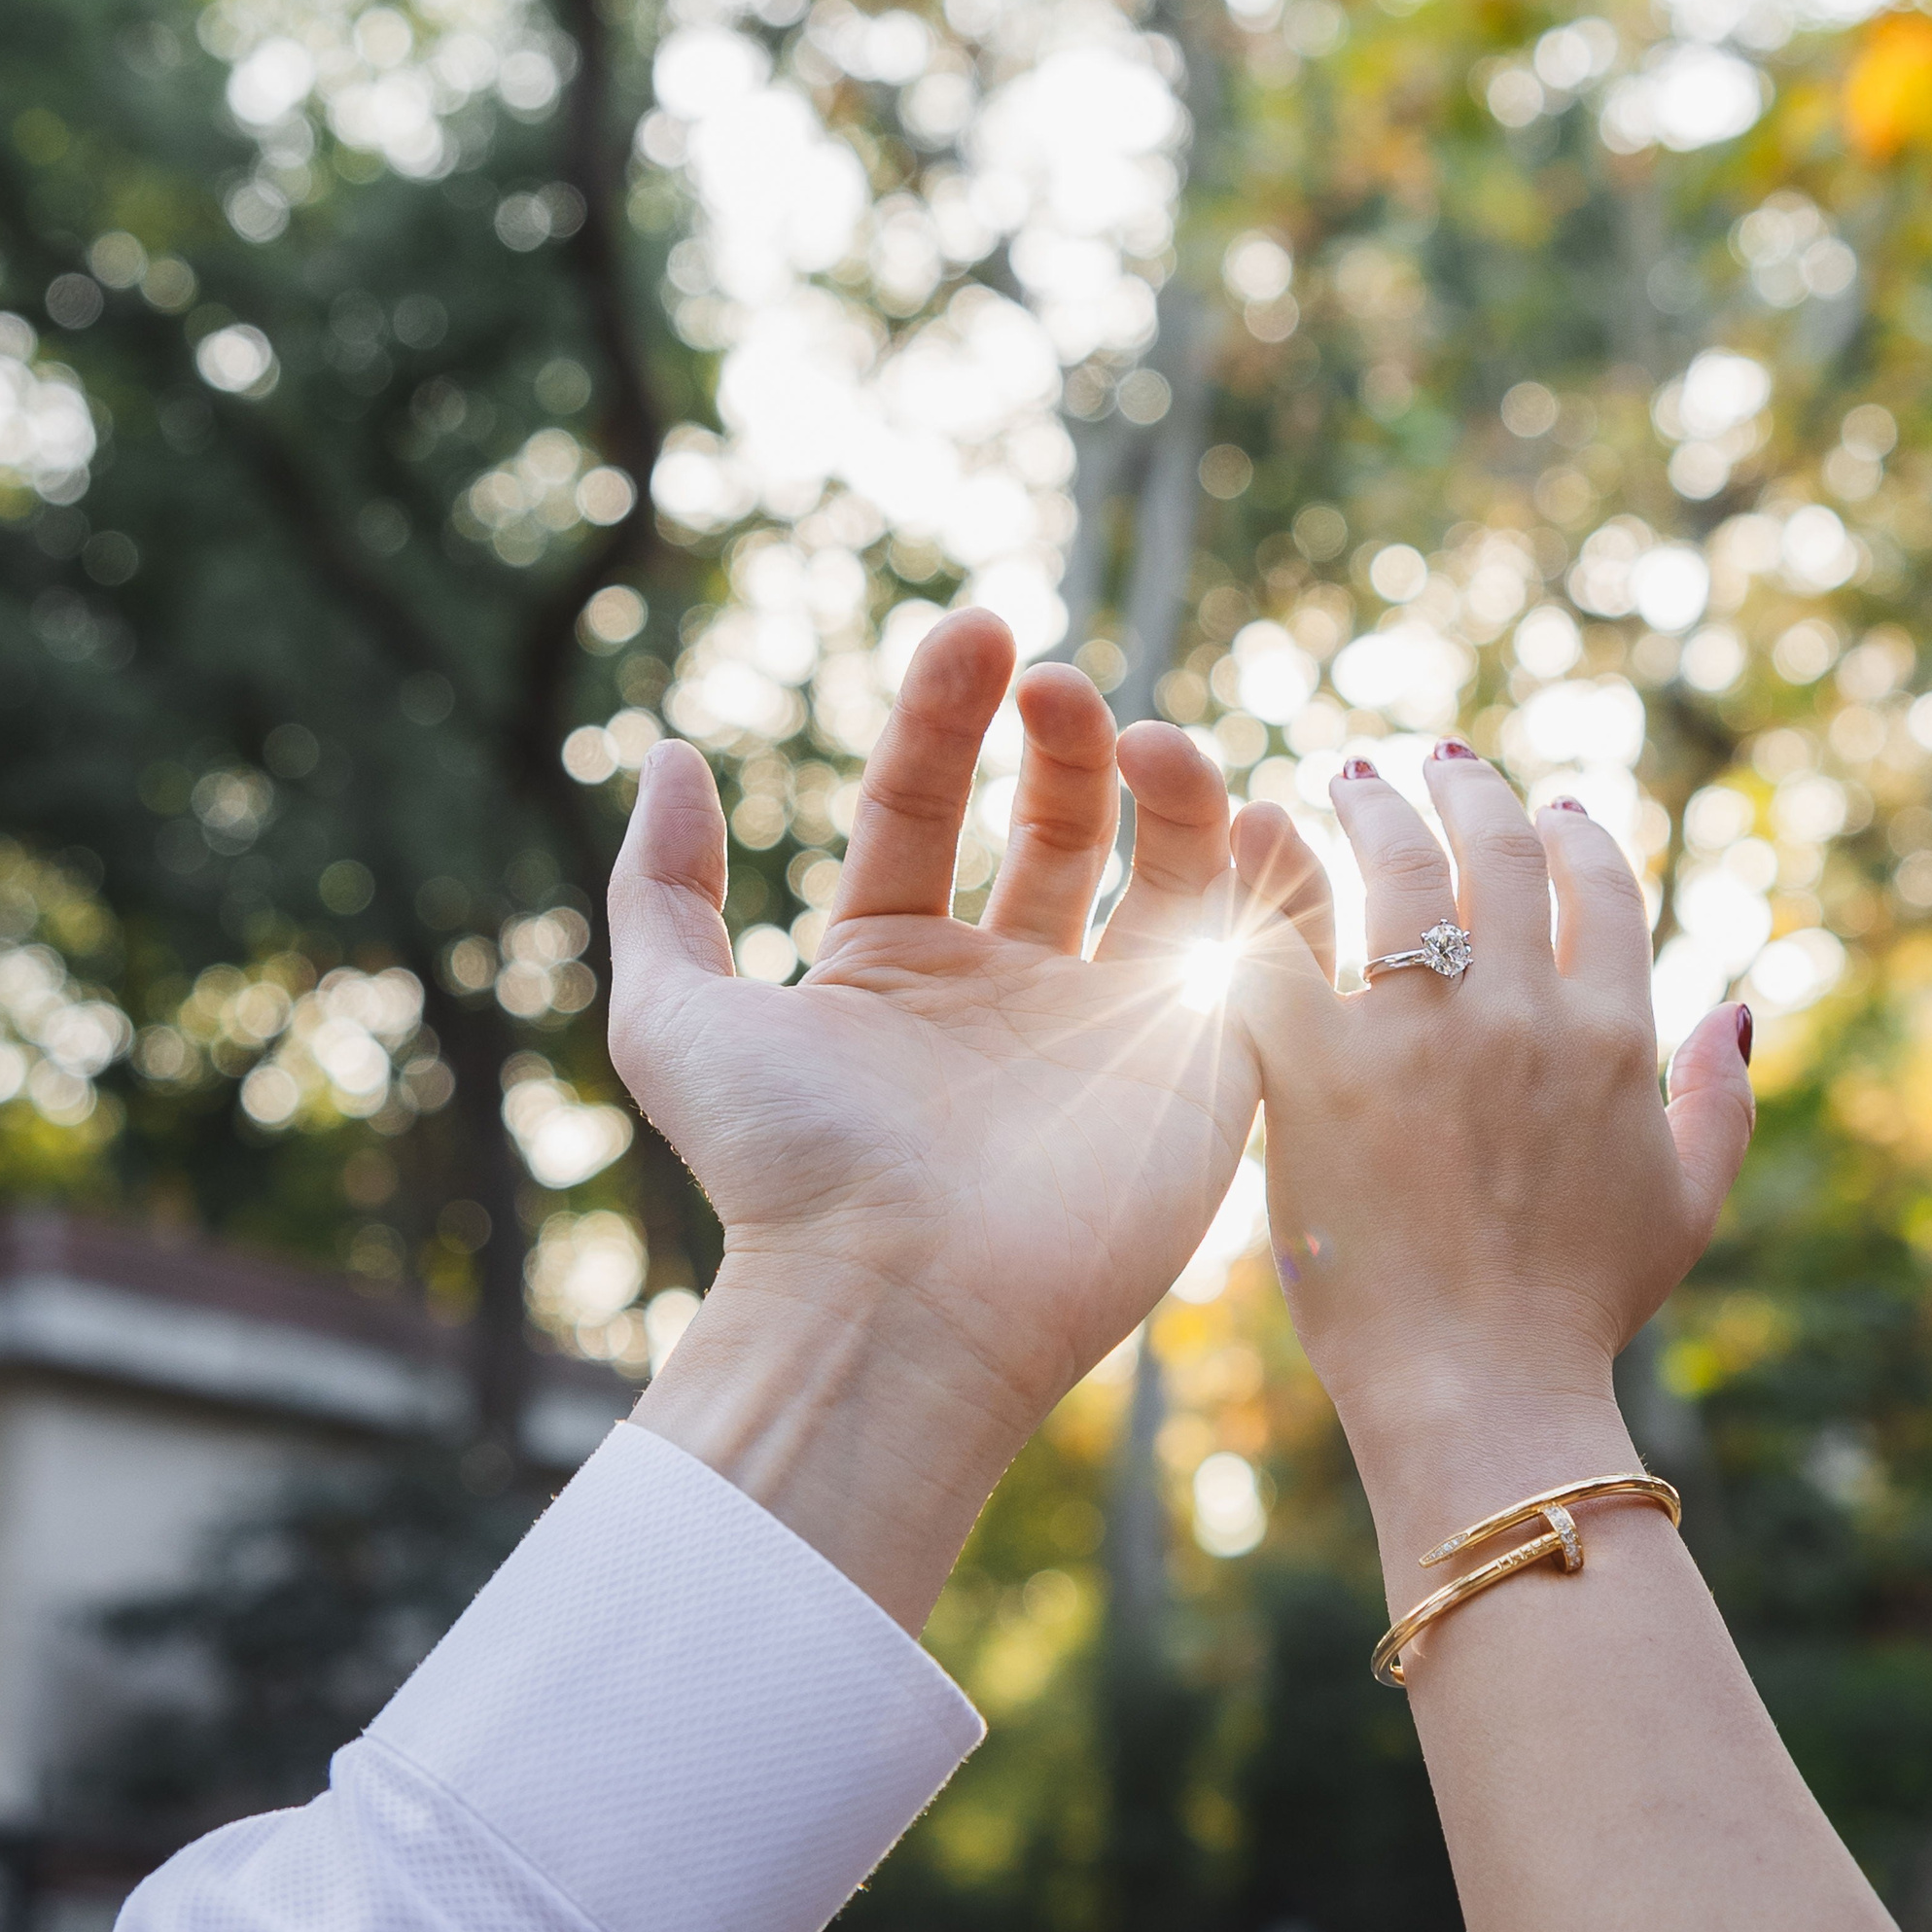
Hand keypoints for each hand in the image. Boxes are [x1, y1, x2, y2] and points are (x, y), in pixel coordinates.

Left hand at [610, 610, 1278, 1620]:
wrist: (903, 1303)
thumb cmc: (788, 1171)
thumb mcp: (676, 1016)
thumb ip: (661, 886)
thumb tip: (669, 754)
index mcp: (894, 969)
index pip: (927, 807)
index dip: (947, 715)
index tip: (978, 628)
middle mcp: (1007, 992)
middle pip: (1057, 826)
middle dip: (1062, 739)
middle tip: (1059, 683)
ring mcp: (1113, 1029)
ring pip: (1165, 873)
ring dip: (1169, 788)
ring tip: (1150, 738)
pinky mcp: (1206, 1072)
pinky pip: (1260, 951)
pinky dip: (1269, 875)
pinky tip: (1247, 811)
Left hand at [1227, 749, 1754, 1546]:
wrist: (1486, 1389)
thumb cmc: (1582, 1313)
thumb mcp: (1688, 1208)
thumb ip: (1721, 1099)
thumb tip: (1736, 1007)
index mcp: (1613, 1036)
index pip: (1600, 887)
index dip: (1573, 834)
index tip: (1549, 808)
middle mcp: (1525, 1012)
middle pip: (1498, 855)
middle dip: (1470, 792)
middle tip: (1437, 763)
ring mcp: (1422, 1037)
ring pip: (1399, 871)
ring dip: (1377, 809)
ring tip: (1350, 782)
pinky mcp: (1322, 1073)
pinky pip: (1283, 946)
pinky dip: (1268, 879)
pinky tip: (1253, 830)